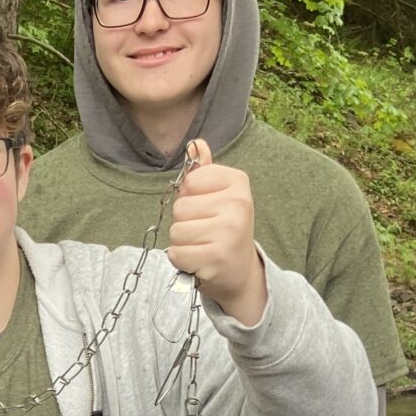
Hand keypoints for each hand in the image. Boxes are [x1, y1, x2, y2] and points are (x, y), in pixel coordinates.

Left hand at [167, 140, 264, 322]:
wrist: (240, 272)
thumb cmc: (224, 230)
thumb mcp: (219, 196)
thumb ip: (204, 172)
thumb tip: (195, 144)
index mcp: (237, 182)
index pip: (188, 181)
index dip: (189, 198)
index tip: (207, 209)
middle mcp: (238, 203)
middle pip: (180, 207)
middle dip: (185, 222)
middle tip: (205, 232)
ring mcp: (229, 231)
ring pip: (176, 231)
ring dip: (183, 243)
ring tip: (203, 246)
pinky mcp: (217, 256)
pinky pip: (177, 253)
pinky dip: (182, 260)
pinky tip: (200, 260)